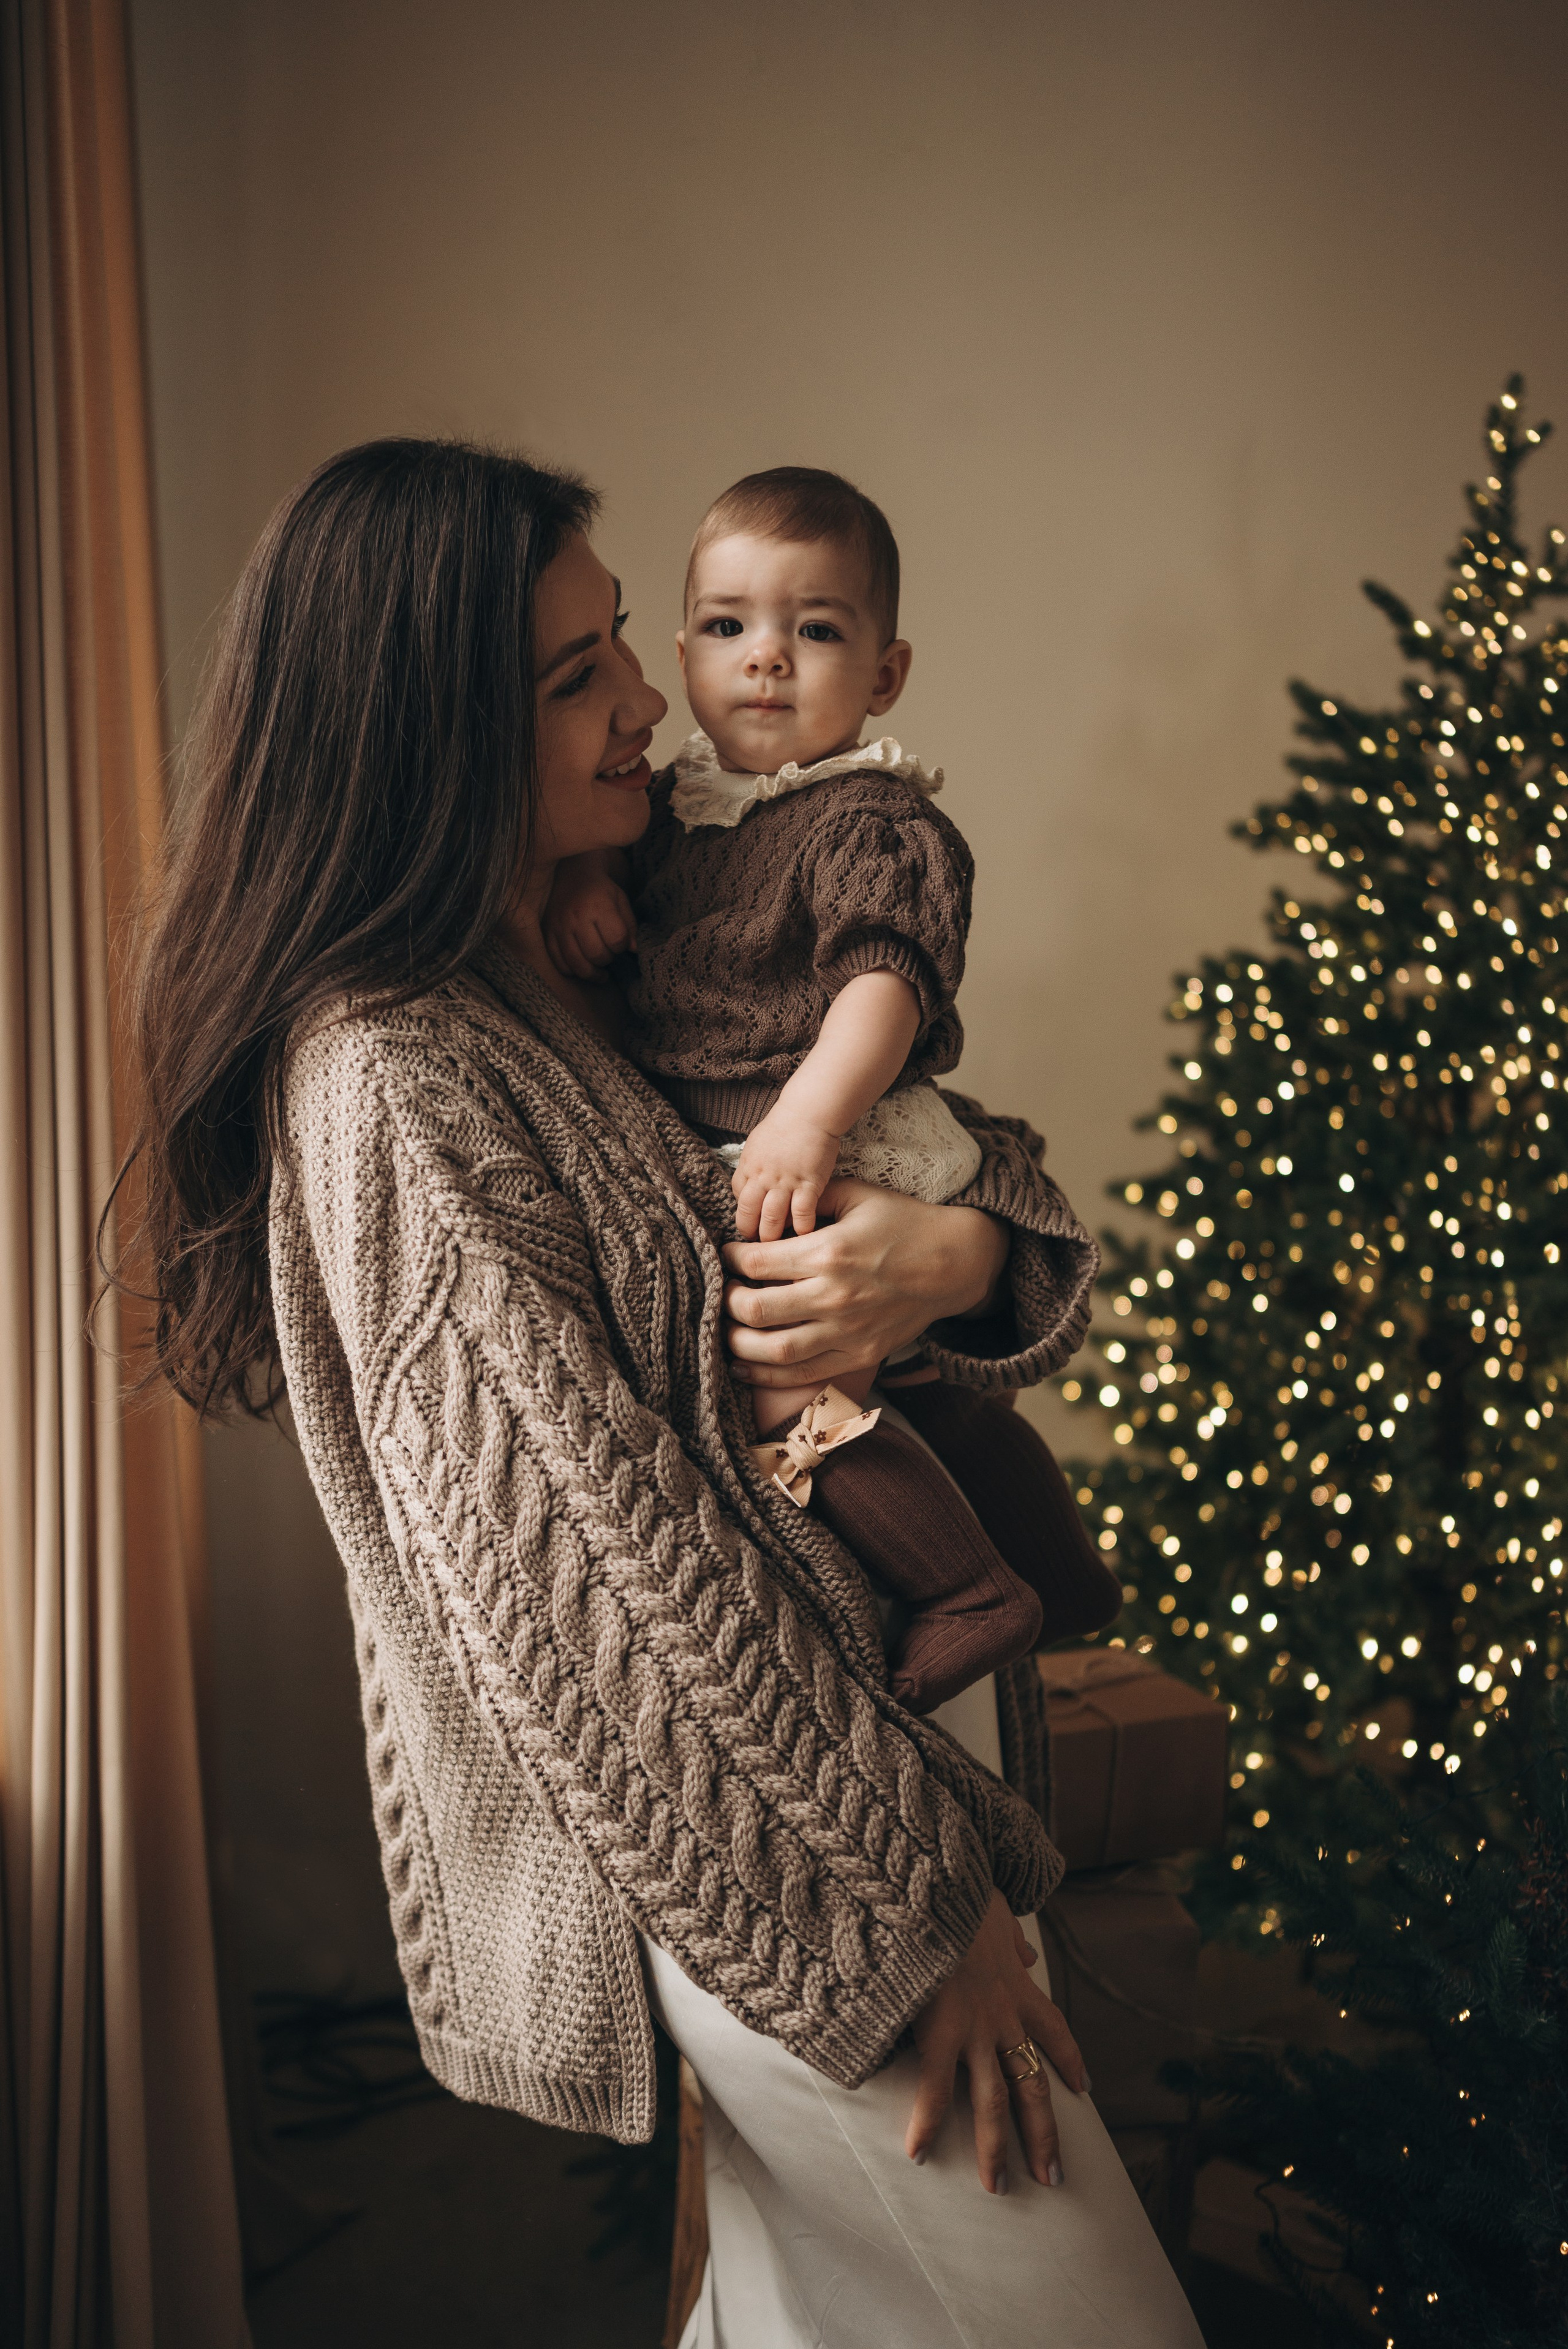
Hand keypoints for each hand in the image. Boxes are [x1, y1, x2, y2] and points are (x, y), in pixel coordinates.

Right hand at [542, 869, 636, 981]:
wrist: (572, 875)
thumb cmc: (601, 890)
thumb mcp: (621, 900)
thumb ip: (630, 926)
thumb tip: (634, 950)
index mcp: (598, 906)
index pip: (616, 940)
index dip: (622, 946)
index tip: (620, 942)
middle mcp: (576, 917)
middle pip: (597, 955)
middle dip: (608, 959)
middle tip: (609, 953)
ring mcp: (559, 927)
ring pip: (577, 965)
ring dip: (592, 972)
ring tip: (600, 971)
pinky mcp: (547, 934)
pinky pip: (560, 964)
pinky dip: (573, 971)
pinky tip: (582, 964)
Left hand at [721, 1177, 1008, 1389]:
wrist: (954, 1263)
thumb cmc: (903, 1222)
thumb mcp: (857, 1194)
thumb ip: (809, 1198)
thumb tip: (768, 1207)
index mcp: (829, 1252)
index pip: (754, 1263)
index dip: (729, 1259)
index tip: (726, 1255)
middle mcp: (834, 1296)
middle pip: (754, 1310)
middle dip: (727, 1301)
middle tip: (724, 1290)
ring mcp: (847, 1332)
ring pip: (772, 1351)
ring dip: (738, 1343)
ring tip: (727, 1329)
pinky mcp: (859, 1356)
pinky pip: (802, 1375)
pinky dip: (765, 1375)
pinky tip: (743, 1365)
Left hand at [732, 1105, 840, 1240]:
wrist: (809, 1112)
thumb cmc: (785, 1125)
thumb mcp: (758, 1143)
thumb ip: (754, 1166)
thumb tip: (751, 1185)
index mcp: (749, 1166)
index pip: (738, 1197)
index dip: (744, 1212)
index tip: (752, 1221)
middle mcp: (763, 1177)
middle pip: (749, 1214)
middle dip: (751, 1233)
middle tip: (758, 1245)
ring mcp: (785, 1182)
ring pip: (772, 1219)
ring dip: (773, 1236)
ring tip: (779, 1246)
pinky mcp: (809, 1184)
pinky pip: (802, 1213)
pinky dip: (802, 1227)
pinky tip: (804, 1235)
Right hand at [907, 1890, 1086, 2192]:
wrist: (937, 1885)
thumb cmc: (959, 1891)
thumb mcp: (996, 1909)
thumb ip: (1010, 1937)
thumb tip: (1025, 1951)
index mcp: (1018, 1986)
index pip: (1054, 2031)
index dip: (1068, 2061)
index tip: (1083, 2087)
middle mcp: (1004, 2016)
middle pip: (1032, 2085)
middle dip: (1044, 2134)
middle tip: (1052, 2177)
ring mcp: (975, 2029)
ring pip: (994, 2102)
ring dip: (997, 2148)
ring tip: (999, 2187)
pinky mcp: (939, 2031)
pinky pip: (936, 2091)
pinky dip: (927, 2124)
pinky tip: (918, 2153)